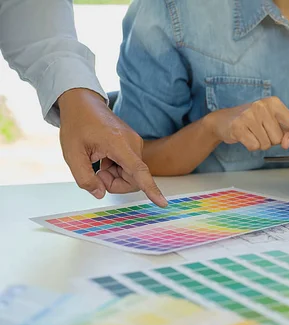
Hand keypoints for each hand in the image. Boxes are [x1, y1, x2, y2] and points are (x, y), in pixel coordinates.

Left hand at [58, 89, 167, 206]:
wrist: (83, 103)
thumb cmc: (77, 124)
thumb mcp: (71, 153)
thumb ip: (84, 177)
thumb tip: (100, 194)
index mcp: (118, 144)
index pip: (139, 172)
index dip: (151, 190)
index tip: (163, 203)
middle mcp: (133, 143)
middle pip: (134, 179)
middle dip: (115, 183)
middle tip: (97, 174)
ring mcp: (136, 143)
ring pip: (132, 175)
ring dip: (115, 176)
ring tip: (99, 162)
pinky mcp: (135, 145)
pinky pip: (131, 167)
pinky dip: (117, 169)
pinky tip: (105, 158)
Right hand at [204, 96, 288, 150]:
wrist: (223, 120)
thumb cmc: (252, 121)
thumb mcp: (271, 122)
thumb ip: (285, 132)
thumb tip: (288, 143)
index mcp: (275, 103)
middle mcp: (263, 106)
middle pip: (279, 139)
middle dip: (271, 140)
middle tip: (259, 131)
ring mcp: (250, 115)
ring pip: (267, 144)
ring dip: (260, 143)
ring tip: (251, 133)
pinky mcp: (239, 126)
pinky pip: (254, 146)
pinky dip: (250, 146)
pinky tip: (244, 136)